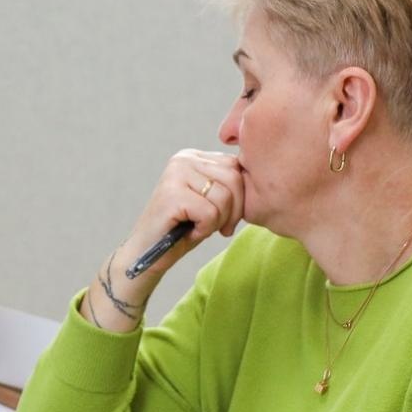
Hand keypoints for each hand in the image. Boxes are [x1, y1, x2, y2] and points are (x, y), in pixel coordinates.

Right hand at [119, 149, 244, 284]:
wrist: (148, 254)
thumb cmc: (183, 229)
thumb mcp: (212, 201)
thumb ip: (230, 185)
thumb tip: (263, 176)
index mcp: (194, 156)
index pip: (238, 167)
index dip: (240, 198)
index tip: (225, 217)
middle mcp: (183, 159)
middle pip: (235, 179)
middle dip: (233, 210)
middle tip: (216, 226)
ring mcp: (175, 174)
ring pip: (224, 197)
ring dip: (217, 221)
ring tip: (198, 227)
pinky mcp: (171, 194)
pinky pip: (210, 212)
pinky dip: (205, 229)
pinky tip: (189, 231)